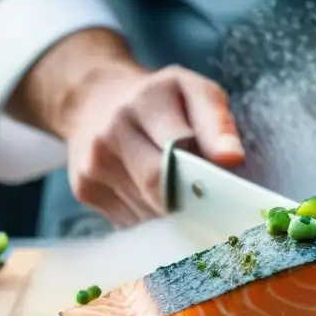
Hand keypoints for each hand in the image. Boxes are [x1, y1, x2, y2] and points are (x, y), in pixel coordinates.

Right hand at [64, 64, 243, 226]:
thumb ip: (217, 122)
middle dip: (191, 203)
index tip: (226, 193)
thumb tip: (230, 159)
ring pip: (147, 212)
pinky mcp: (84, 189)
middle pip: (160, 188)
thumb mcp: (195, 92)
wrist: (96, 101)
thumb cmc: (161, 101)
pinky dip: (151, 219)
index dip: (205, 177)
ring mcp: (93, 163)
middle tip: (212, 208)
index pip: (178, 149)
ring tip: (182, 194)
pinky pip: (131, 223)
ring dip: (173, 214)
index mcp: (146, 101)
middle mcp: (112, 130)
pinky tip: (153, 198)